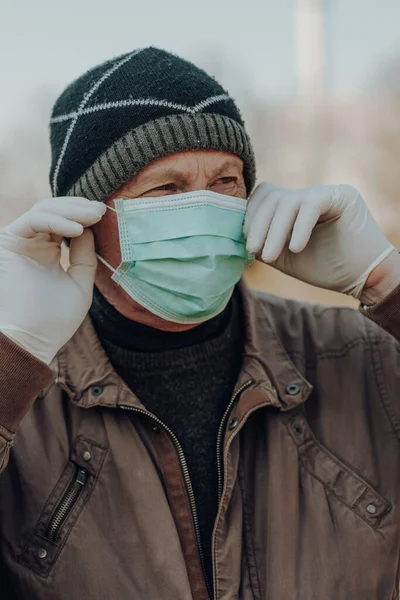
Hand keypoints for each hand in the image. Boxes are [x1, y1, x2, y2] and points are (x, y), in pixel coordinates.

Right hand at [0, 197, 105, 363]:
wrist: (33, 340)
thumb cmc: (56, 320)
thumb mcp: (80, 284)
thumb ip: (84, 257)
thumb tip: (88, 229)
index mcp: (47, 252)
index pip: (65, 222)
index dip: (84, 215)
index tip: (106, 215)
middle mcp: (32, 244)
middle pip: (55, 210)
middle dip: (80, 208)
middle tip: (101, 210)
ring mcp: (19, 242)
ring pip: (44, 210)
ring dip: (71, 211)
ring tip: (94, 217)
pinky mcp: (8, 243)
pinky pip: (32, 221)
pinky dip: (55, 221)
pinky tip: (77, 230)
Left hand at [244, 183, 393, 298]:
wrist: (364, 278)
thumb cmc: (326, 268)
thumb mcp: (284, 256)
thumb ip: (263, 241)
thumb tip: (239, 234)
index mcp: (294, 205)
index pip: (264, 198)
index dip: (251, 218)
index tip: (249, 246)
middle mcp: (308, 193)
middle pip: (271, 195)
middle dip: (258, 224)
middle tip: (255, 251)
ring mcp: (325, 192)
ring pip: (288, 201)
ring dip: (274, 231)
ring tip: (271, 257)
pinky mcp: (342, 196)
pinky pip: (311, 204)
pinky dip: (299, 228)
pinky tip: (296, 249)